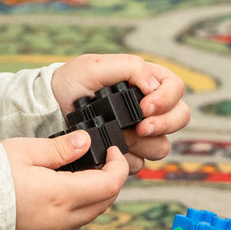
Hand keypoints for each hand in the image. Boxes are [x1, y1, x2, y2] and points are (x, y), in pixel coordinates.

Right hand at [5, 132, 130, 229]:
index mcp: (61, 196)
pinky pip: (71, 225)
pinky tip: (65, 193)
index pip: (109, 185)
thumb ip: (60, 148)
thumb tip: (85, 142)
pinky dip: (78, 209)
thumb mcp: (25, 150)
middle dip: (110, 181)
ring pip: (90, 216)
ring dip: (95, 196)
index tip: (113, 152)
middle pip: (105, 203)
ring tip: (83, 174)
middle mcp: (61, 220)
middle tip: (102, 161)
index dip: (118, 166)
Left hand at [47, 54, 188, 163]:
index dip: (167, 100)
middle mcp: (148, 109)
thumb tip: (154, 86)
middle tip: (140, 128)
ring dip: (144, 144)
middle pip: (180, 118)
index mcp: (146, 83)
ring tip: (120, 137)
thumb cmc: (72, 82)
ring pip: (162, 145)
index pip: (176, 89)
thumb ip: (130, 68)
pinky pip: (139, 163)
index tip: (146, 107)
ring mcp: (139, 133)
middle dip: (163, 124)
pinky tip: (110, 150)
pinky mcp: (127, 154)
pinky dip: (126, 159)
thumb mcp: (96, 65)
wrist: (50, 109)